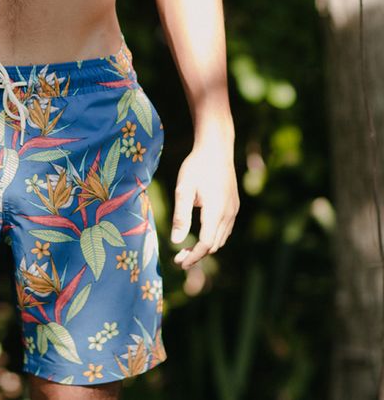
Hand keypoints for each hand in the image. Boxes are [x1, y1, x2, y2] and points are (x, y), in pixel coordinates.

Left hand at [170, 141, 239, 269]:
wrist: (216, 148)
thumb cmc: (196, 166)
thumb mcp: (183, 189)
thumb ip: (180, 216)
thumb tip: (175, 242)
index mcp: (216, 211)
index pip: (206, 244)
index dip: (193, 257)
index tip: (179, 262)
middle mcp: (228, 213)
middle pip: (215, 245)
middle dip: (197, 255)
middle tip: (179, 259)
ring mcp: (234, 209)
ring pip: (221, 238)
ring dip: (206, 247)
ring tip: (187, 250)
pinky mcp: (234, 205)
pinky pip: (225, 229)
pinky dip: (213, 237)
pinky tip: (201, 234)